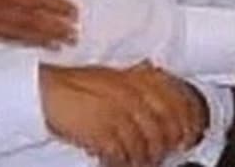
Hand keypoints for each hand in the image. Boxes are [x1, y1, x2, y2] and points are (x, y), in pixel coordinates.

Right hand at [40, 63, 204, 166]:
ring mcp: (117, 112)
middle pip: (166, 125)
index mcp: (135, 77)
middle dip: (168, 144)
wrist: (44, 92)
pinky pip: (123, 154)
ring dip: (145, 157)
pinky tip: (119, 161)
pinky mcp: (103, 130)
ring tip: (139, 161)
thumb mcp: (111, 78)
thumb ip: (136, 83)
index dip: (189, 120)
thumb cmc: (73, 86)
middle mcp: (131, 92)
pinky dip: (123, 161)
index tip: (190, 135)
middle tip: (165, 154)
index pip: (177, 98)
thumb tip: (162, 93)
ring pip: (146, 144)